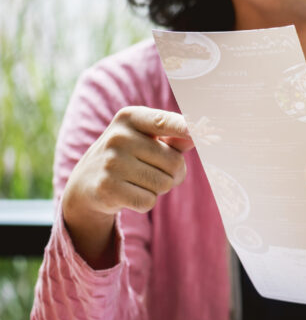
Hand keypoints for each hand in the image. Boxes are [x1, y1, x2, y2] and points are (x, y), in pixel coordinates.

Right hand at [62, 106, 193, 266]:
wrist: (87, 183)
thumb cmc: (129, 156)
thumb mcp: (146, 139)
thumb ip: (174, 136)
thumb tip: (195, 135)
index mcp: (131, 117)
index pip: (166, 122)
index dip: (187, 128)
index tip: (204, 130)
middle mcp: (119, 137)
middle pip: (175, 163)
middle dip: (173, 173)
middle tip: (152, 171)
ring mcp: (111, 163)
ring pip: (164, 184)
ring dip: (159, 188)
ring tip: (138, 180)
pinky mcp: (107, 188)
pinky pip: (149, 201)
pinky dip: (145, 202)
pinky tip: (129, 193)